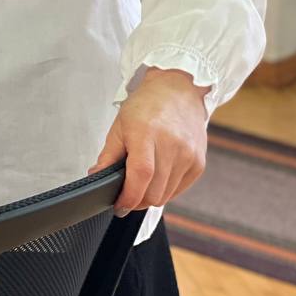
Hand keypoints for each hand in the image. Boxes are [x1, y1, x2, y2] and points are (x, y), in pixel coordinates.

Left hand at [88, 67, 208, 214]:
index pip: (140, 175)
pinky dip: (164, 190)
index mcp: (147, 134)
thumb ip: (108, 156)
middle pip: (153, 192)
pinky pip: (178, 189)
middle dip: (136, 200)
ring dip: (149, 196)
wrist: (178, 91)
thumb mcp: (119, 127)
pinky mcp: (199, 163)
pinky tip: (156, 177)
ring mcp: (189, 156)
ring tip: (139, 183)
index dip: (128, 196)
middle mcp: (172, 146)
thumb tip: (96, 178)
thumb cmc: (146, 106)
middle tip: (125, 194)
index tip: (118, 204)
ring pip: (165, 195)